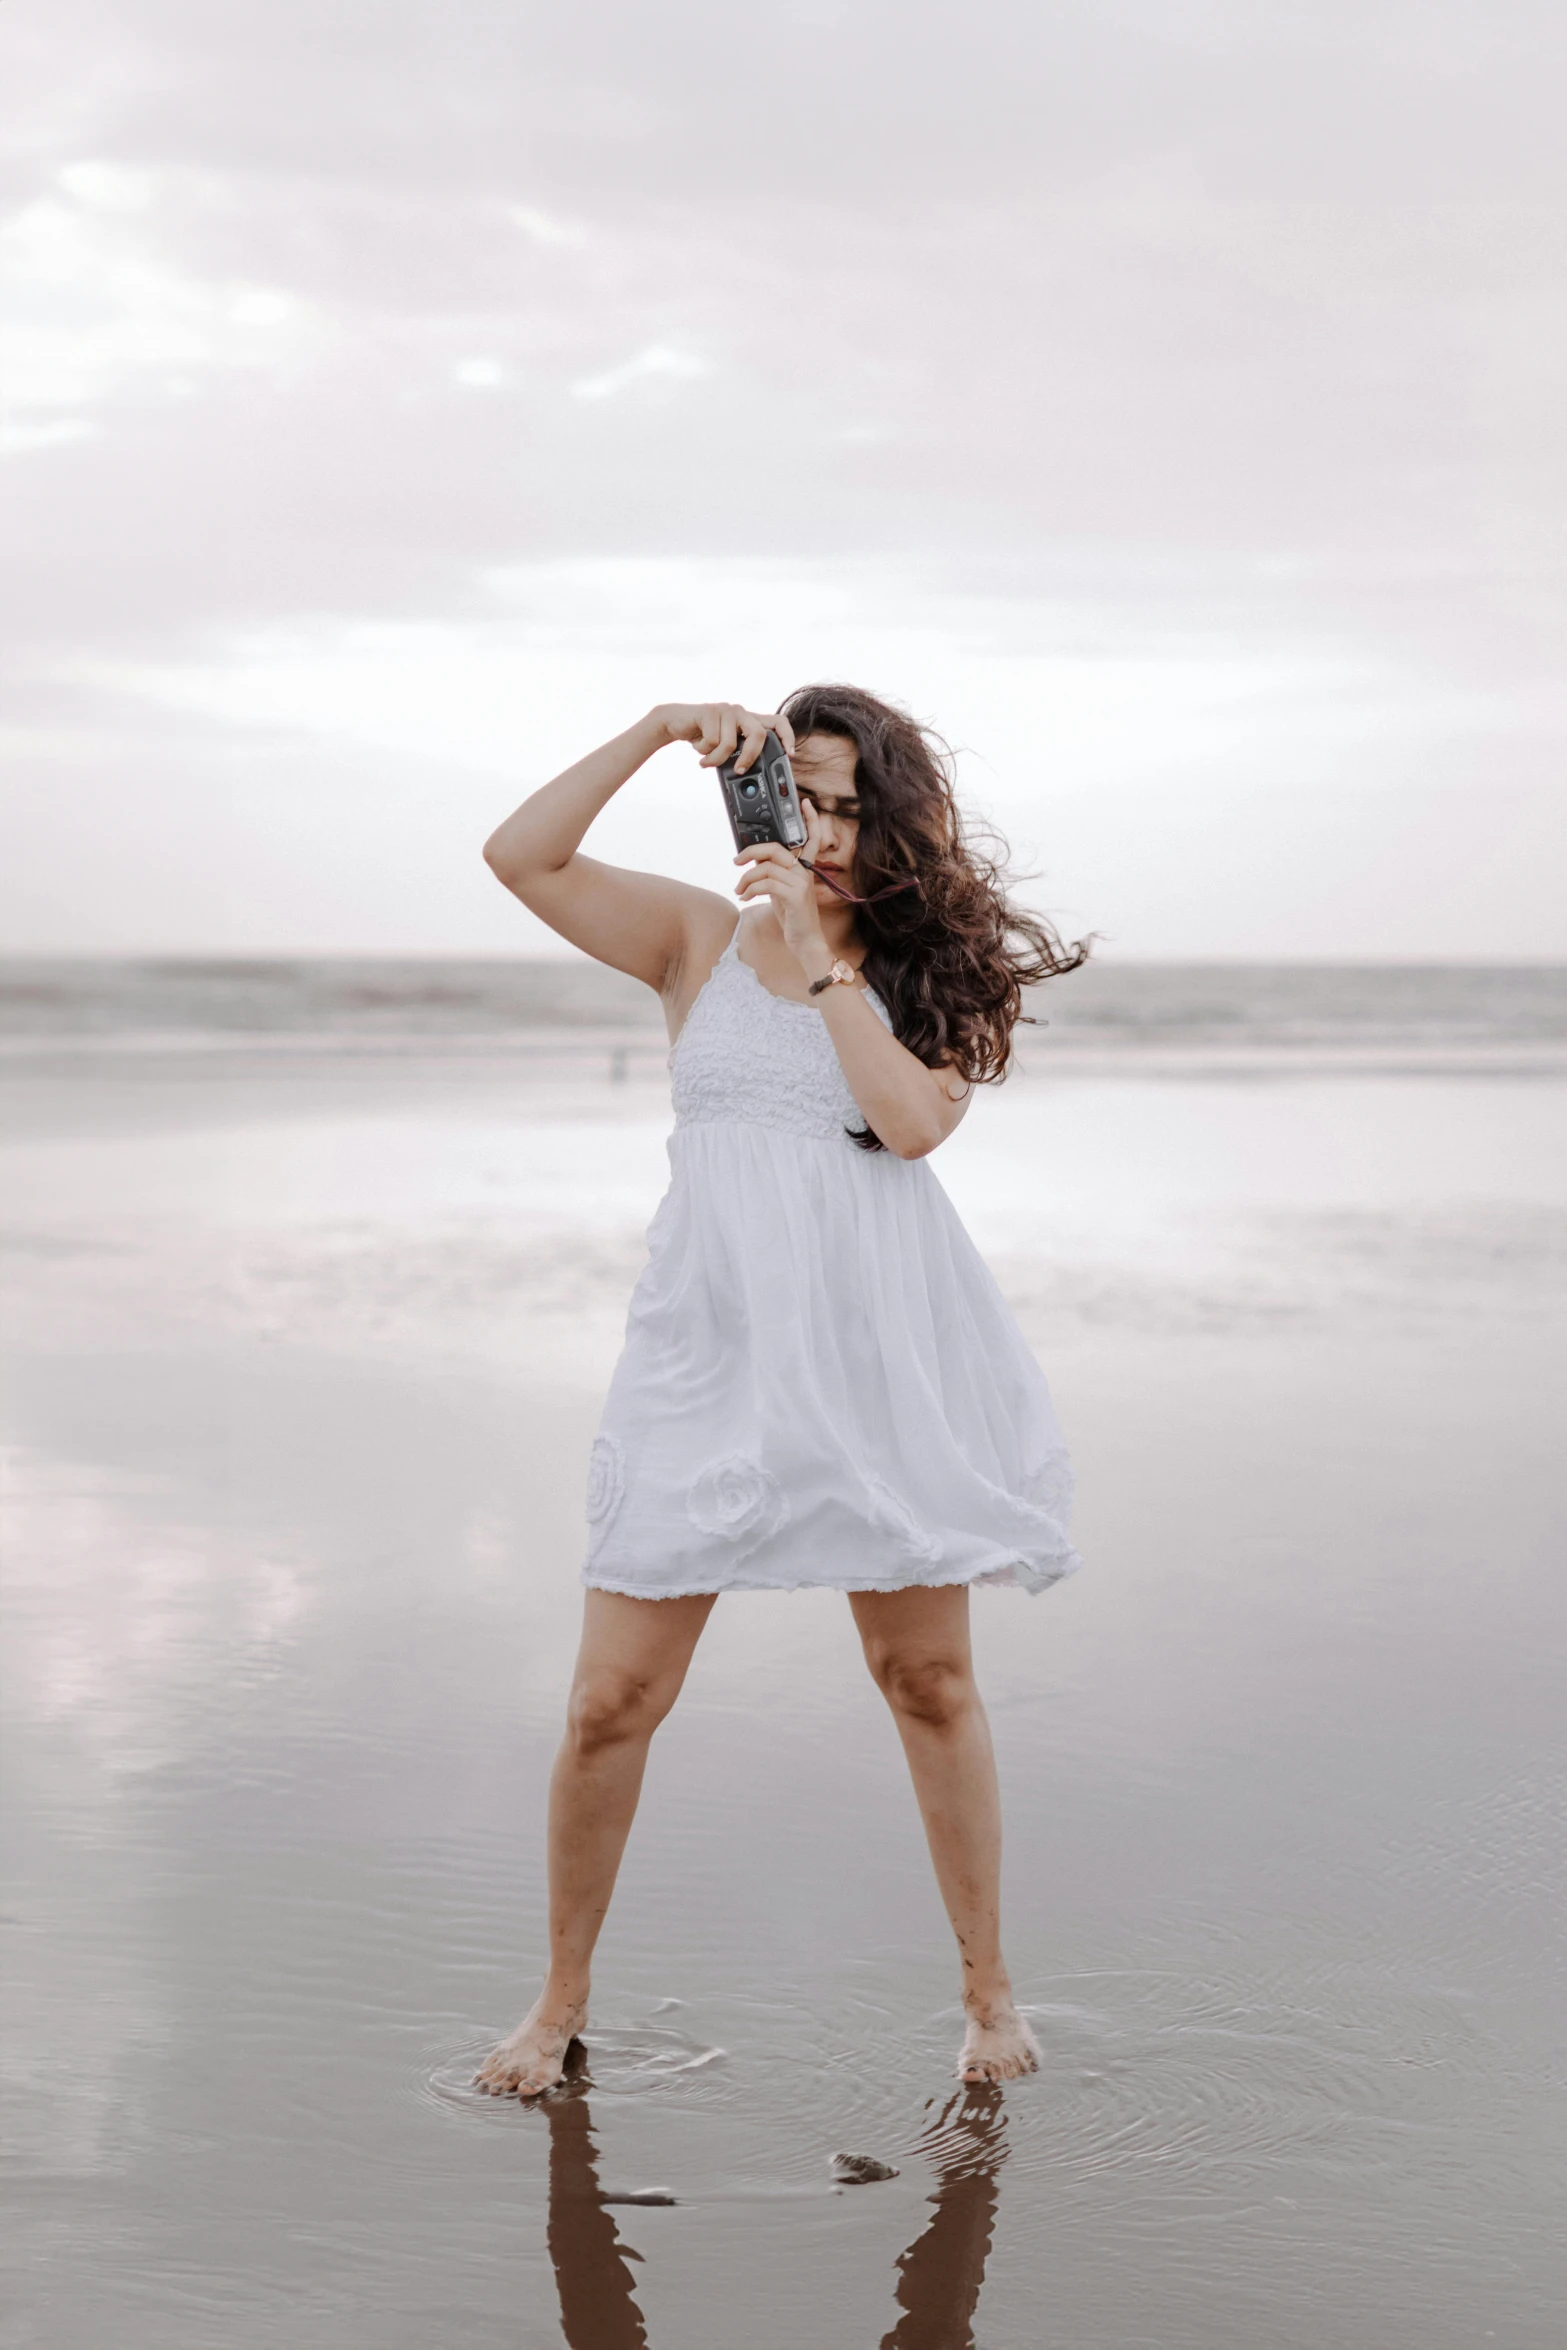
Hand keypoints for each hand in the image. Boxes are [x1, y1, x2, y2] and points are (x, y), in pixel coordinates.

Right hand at [656, 701, 794, 772]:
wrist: (673, 722)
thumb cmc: (702, 736)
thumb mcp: (725, 745)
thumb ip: (740, 752)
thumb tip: (751, 774)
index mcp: (749, 720)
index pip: (778, 722)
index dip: (787, 737)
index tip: (789, 755)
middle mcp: (741, 712)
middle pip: (759, 735)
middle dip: (749, 757)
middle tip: (739, 770)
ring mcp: (726, 710)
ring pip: (731, 743)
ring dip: (716, 759)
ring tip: (706, 760)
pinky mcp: (710, 711)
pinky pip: (713, 741)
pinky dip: (704, 752)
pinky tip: (698, 748)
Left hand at [734, 800, 830, 968]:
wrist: (805, 942)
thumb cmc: (793, 917)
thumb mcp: (779, 891)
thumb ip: (770, 874)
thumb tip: (752, 861)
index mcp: (804, 869)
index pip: (812, 839)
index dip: (811, 820)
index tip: (806, 803)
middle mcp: (805, 872)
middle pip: (775, 849)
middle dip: (750, 852)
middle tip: (736, 862)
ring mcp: (801, 883)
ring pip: (765, 868)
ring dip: (745, 879)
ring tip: (739, 890)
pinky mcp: (795, 896)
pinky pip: (765, 884)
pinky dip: (750, 890)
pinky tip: (745, 898)